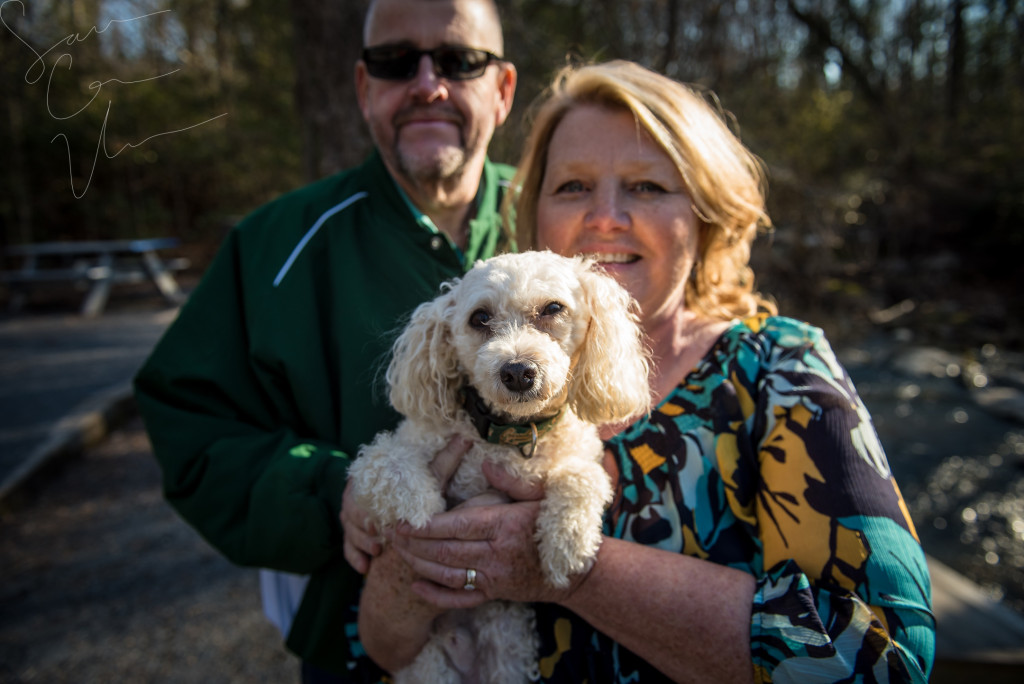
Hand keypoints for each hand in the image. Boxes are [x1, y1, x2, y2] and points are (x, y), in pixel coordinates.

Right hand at [341, 435, 472, 573]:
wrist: (408, 508)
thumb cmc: (421, 489)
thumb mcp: (432, 476)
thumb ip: (446, 460)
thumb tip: (466, 438)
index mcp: (371, 477)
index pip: (359, 489)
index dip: (366, 506)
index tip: (377, 519)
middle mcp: (357, 496)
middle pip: (352, 511)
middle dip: (363, 527)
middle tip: (378, 538)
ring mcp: (352, 517)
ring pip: (350, 529)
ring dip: (361, 541)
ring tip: (377, 549)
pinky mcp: (353, 537)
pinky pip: (347, 547)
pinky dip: (355, 557)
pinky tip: (365, 567)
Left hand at [391, 461, 591, 607]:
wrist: (579, 572)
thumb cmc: (558, 526)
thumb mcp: (543, 495)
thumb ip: (512, 480)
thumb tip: (486, 465)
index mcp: (505, 526)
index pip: (457, 526)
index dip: (427, 525)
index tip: (403, 519)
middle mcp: (497, 555)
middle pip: (445, 551)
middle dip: (414, 543)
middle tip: (390, 533)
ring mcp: (495, 579)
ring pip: (447, 575)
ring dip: (418, 564)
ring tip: (397, 551)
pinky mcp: (495, 594)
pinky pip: (460, 599)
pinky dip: (435, 595)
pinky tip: (416, 585)